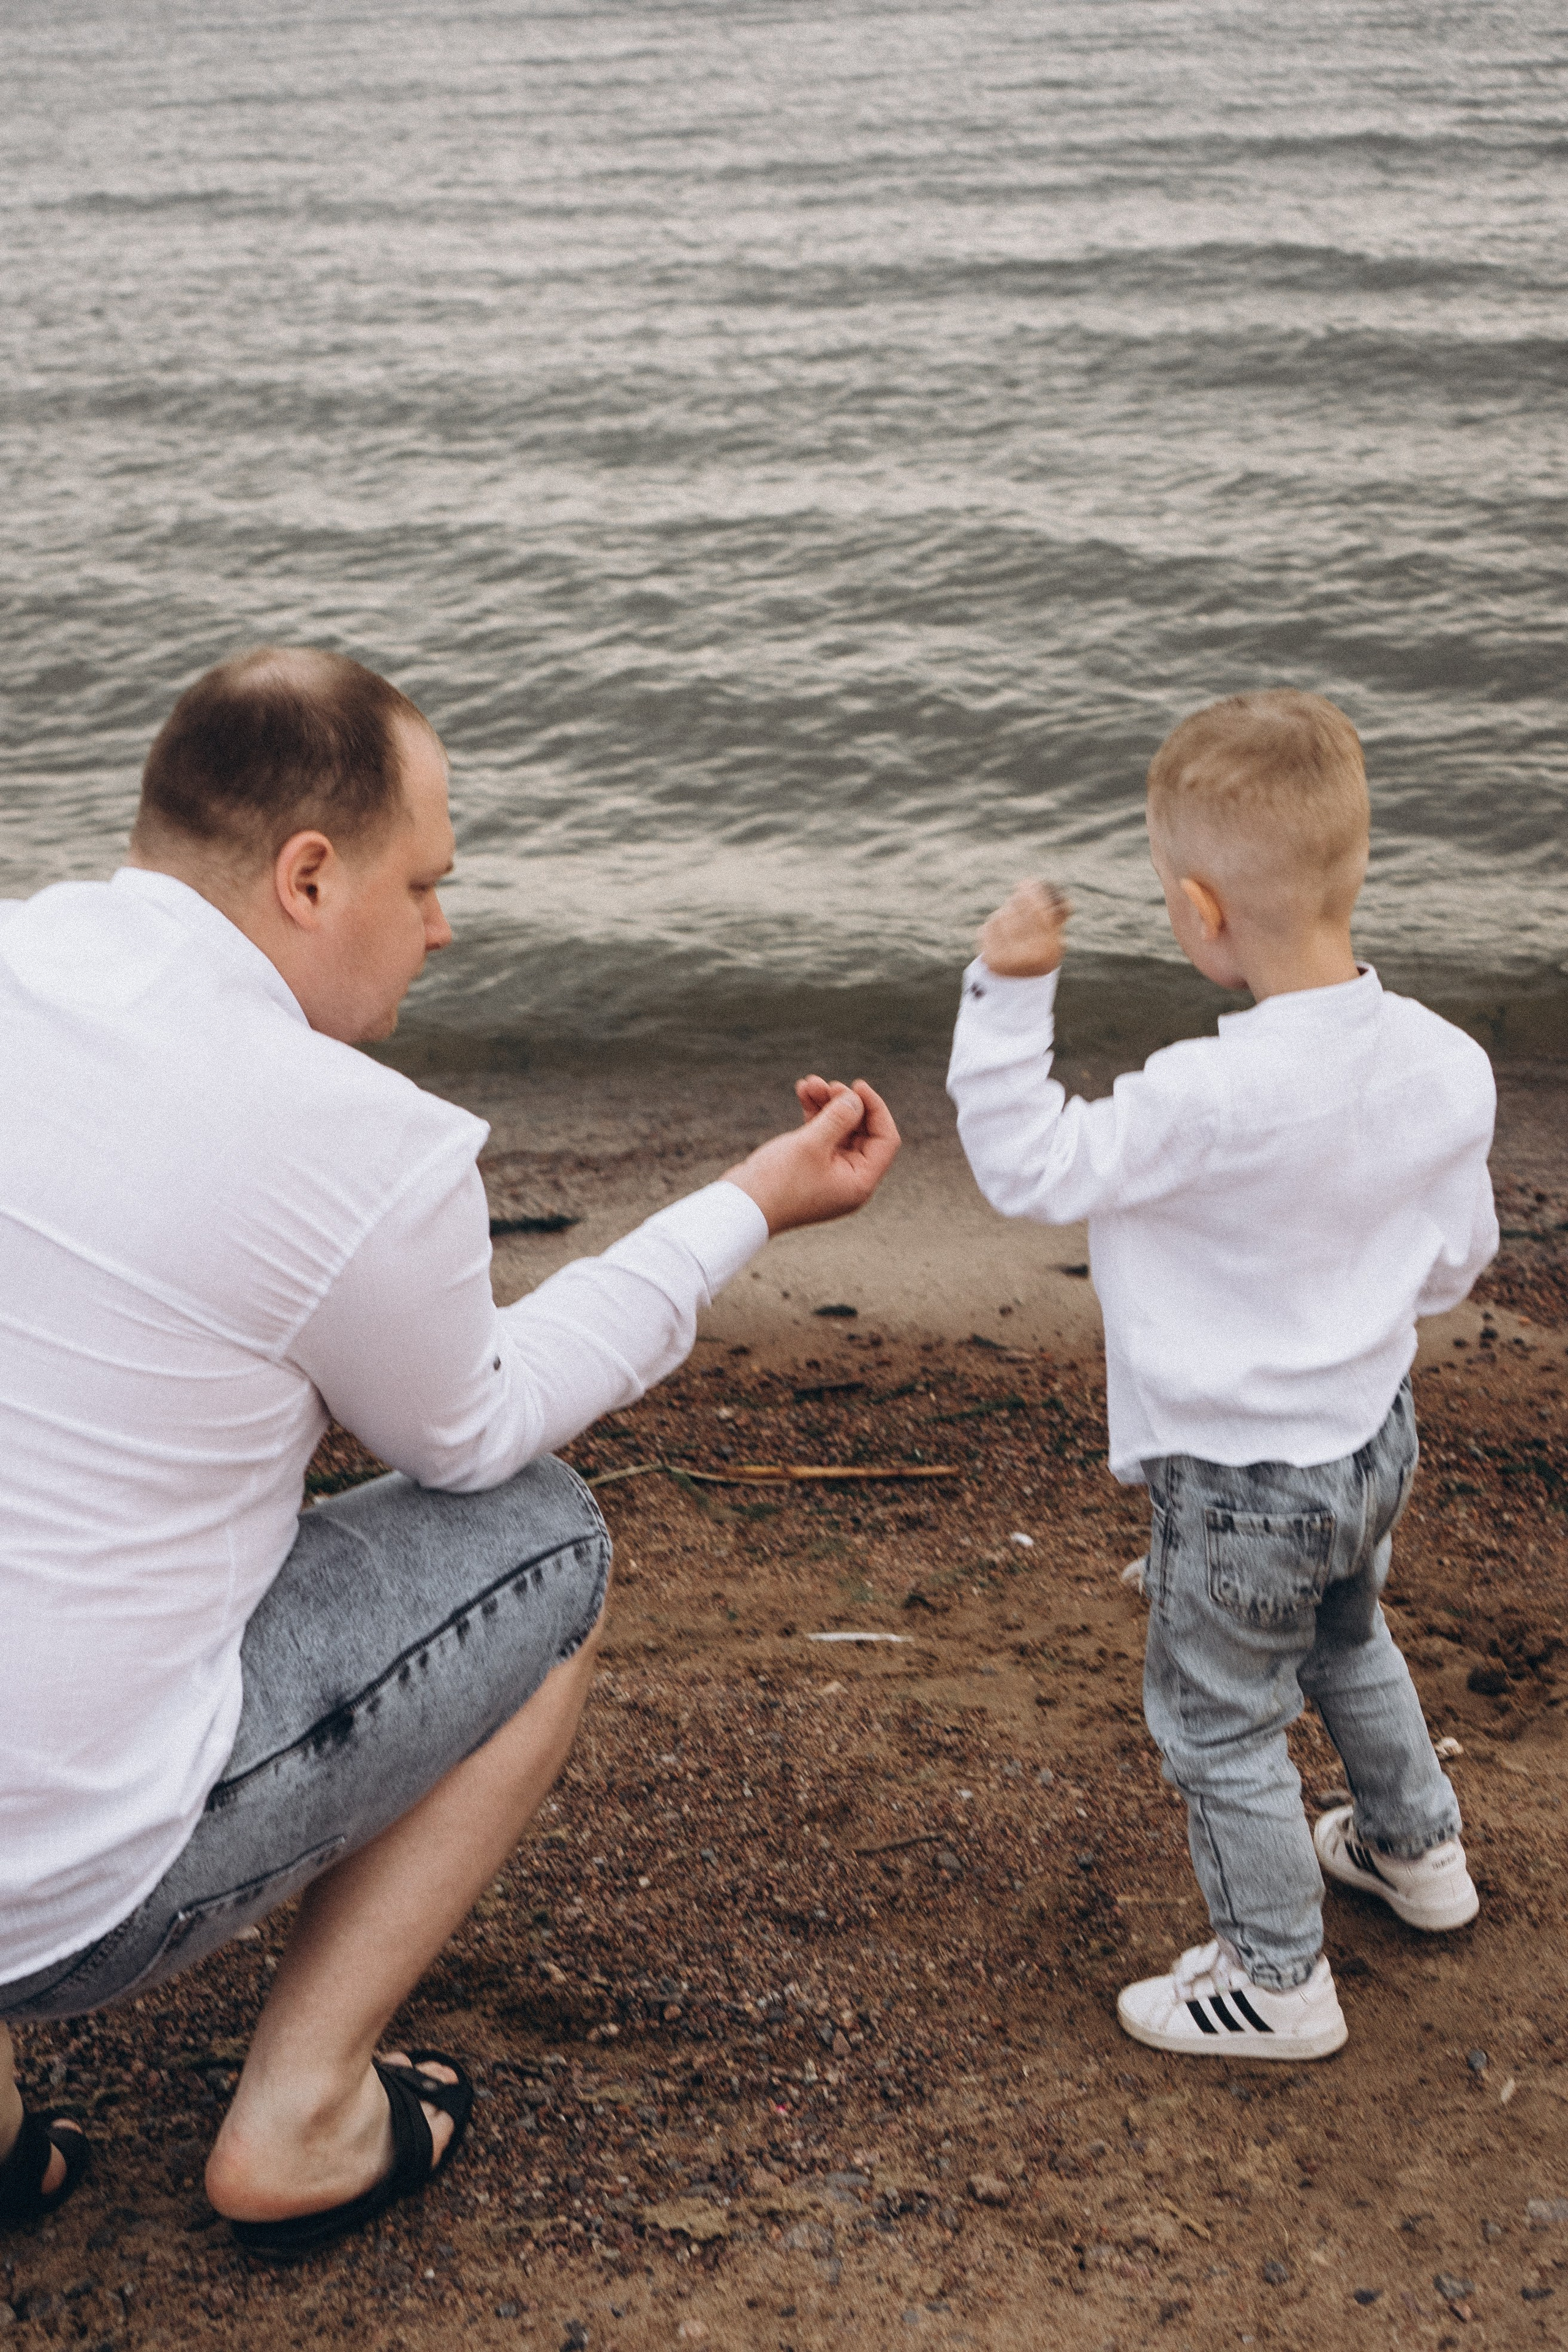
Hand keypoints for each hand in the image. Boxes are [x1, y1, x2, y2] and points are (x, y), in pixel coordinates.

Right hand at [723, 1079, 899, 1234]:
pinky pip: (821, 1136)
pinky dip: (814, 1115)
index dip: (875, 1109)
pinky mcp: (810, 1168)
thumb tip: (856, 1100)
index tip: (857, 1086)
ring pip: (839, 1131)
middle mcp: (849, 1180)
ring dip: (827, 1104)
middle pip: (862, 1132)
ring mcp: (830, 1175)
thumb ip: (839, 1118)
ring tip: (808, 1083)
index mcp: (860, 1183)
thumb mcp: (811, 1145)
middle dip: (845, 1103)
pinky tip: (802, 1092)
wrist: (739, 1208)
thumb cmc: (777, 1183)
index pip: (885, 1140)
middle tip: (826, 1083)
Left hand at [978, 879, 1070, 976]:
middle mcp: (1027, 956)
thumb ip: (1058, 919)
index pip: (1038, 912)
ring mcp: (1006, 959)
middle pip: (1017, 911)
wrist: (1020, 987)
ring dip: (1005, 913)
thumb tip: (1063, 900)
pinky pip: (987, 928)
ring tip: (1011, 921)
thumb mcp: (1054, 940)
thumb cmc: (1040, 955)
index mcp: (1047, 949)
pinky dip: (992, 926)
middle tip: (1018, 894)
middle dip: (1018, 900)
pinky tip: (1000, 933)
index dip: (1032, 893)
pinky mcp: (989, 959)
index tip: (1027, 882)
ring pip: (1000, 917)